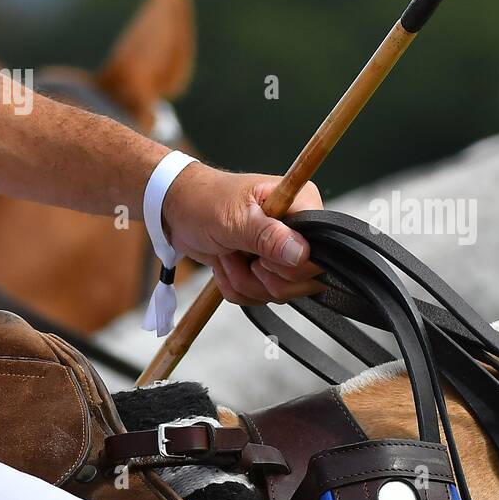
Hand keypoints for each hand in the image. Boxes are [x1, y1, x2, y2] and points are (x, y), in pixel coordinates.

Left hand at [161, 163, 323, 304]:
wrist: (177, 212)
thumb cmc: (203, 201)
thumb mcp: (234, 218)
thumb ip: (268, 236)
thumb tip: (302, 254)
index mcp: (301, 205)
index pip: (320, 251)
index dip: (291, 264)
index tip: (261, 254)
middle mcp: (299, 230)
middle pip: (304, 280)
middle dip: (263, 277)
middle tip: (239, 251)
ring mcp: (284, 253)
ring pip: (281, 293)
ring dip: (245, 281)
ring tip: (228, 254)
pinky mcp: (269, 270)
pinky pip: (263, 297)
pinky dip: (238, 287)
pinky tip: (227, 263)